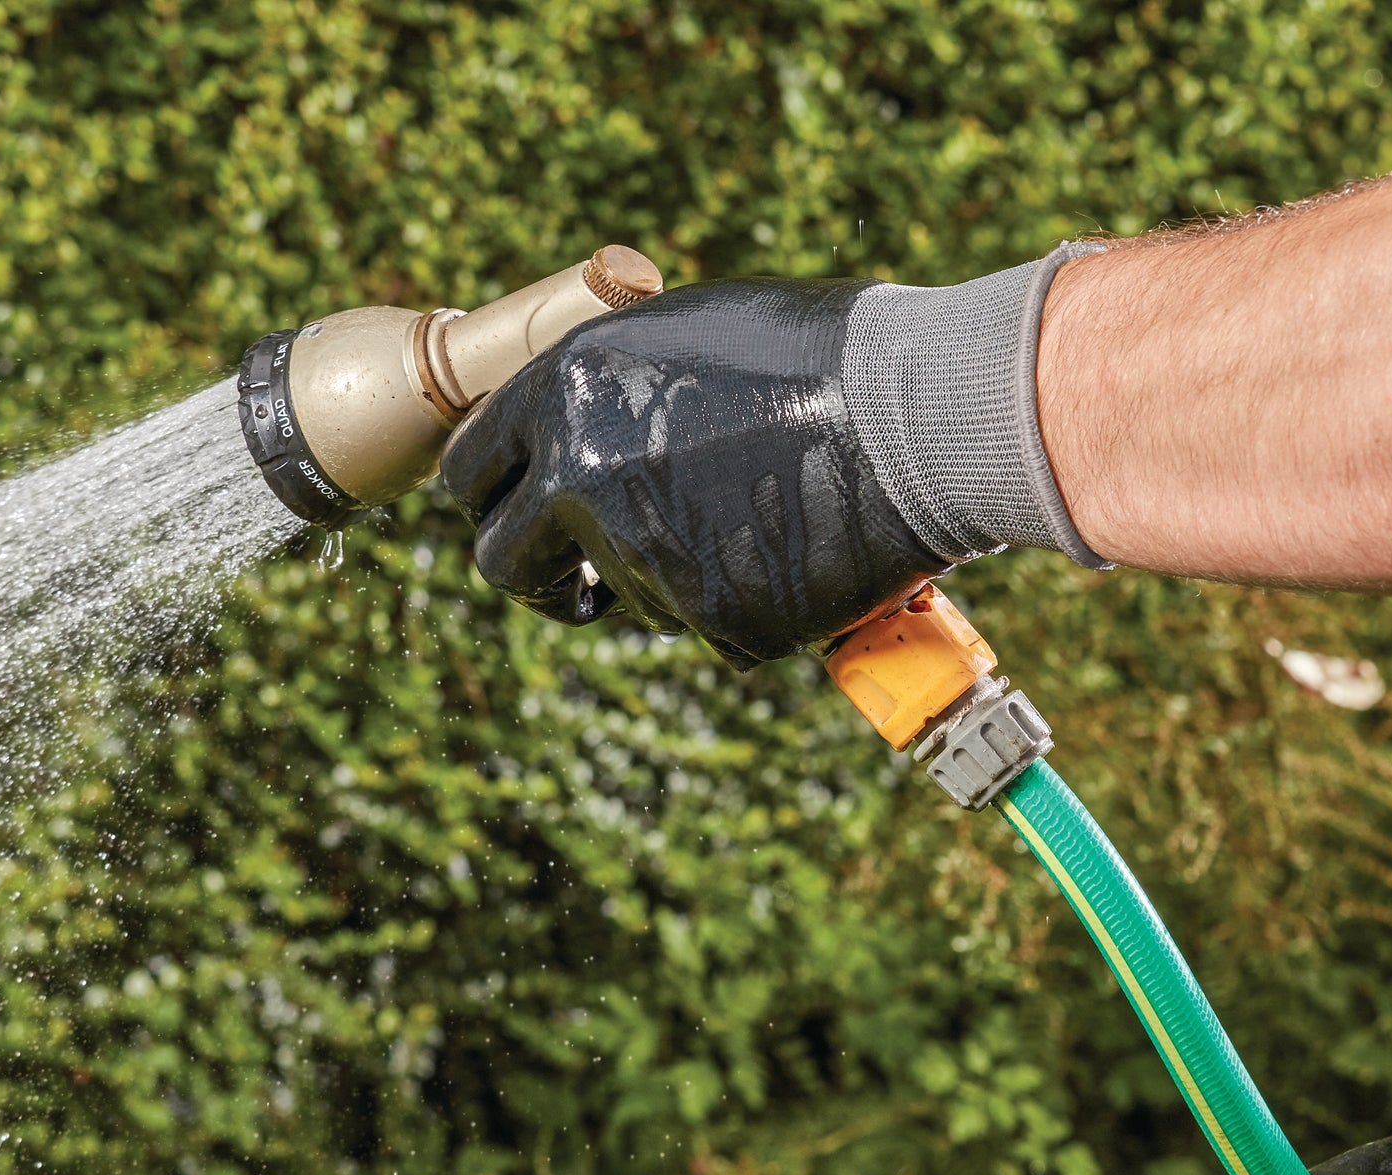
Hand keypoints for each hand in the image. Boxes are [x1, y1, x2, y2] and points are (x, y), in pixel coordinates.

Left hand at [439, 279, 949, 666]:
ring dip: (672, 576)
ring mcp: (646, 562)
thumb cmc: (823, 350)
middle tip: (576, 581)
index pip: (470, 471)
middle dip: (541, 576)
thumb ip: (614, 386)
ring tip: (754, 521)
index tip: (519, 512)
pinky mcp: (714, 624)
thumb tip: (582, 423)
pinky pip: (715, 628)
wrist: (921, 415)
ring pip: (631, 598)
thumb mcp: (688, 330)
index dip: (490, 497)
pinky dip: (750, 604)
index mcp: (564, 395)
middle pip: (505, 565)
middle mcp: (582, 483)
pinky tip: (800, 551)